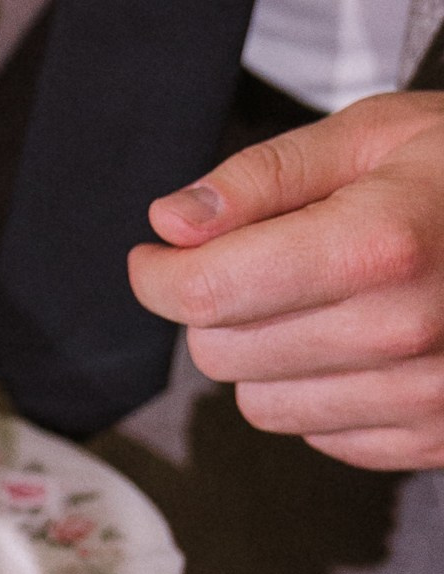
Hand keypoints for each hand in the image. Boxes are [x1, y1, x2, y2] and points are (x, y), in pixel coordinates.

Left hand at [129, 92, 443, 467]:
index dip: (158, 274)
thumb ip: (259, 179)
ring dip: (266, 356)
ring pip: (263, 407)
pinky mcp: (441, 437)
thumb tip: (172, 223)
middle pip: (222, 355)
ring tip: (320, 298)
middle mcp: (402, 332)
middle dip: (213, 307)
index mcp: (377, 246)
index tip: (157, 255)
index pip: (205, 293)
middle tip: (251, 261)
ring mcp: (428, 395)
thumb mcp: (369, 135)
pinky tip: (359, 340)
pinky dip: (320, 393)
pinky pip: (323, 437)